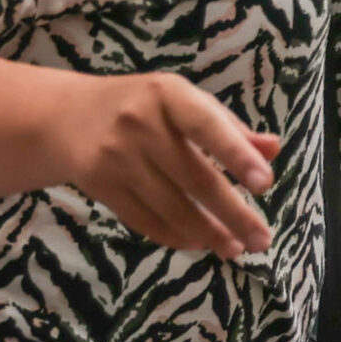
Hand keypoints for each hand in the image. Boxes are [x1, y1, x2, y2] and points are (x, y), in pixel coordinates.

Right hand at [58, 72, 282, 258]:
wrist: (66, 116)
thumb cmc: (143, 106)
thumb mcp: (183, 102)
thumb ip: (229, 128)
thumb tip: (273, 149)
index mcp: (168, 94)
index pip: (208, 125)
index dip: (238, 155)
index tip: (266, 184)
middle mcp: (140, 122)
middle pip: (194, 177)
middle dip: (233, 213)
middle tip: (261, 239)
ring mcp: (116, 155)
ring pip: (171, 206)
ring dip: (207, 232)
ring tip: (234, 247)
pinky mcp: (100, 184)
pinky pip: (144, 219)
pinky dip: (175, 235)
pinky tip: (199, 243)